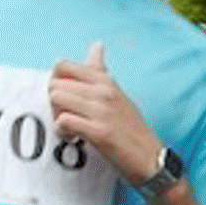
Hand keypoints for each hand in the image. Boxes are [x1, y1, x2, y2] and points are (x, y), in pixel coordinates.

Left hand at [46, 40, 166, 185]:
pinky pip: (64, 120)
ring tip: (71, 128)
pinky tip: (75, 138)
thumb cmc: (131, 128)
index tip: (65, 98)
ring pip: (56, 98)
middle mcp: (104, 91)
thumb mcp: (118, 94)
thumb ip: (100, 71)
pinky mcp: (100, 132)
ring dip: (57, 116)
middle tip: (67, 117)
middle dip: (54, 102)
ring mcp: (102, 111)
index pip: (63, 65)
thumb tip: (96, 45)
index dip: (56, 82)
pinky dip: (63, 131)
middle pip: (55, 83)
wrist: (151, 158)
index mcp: (106, 81)